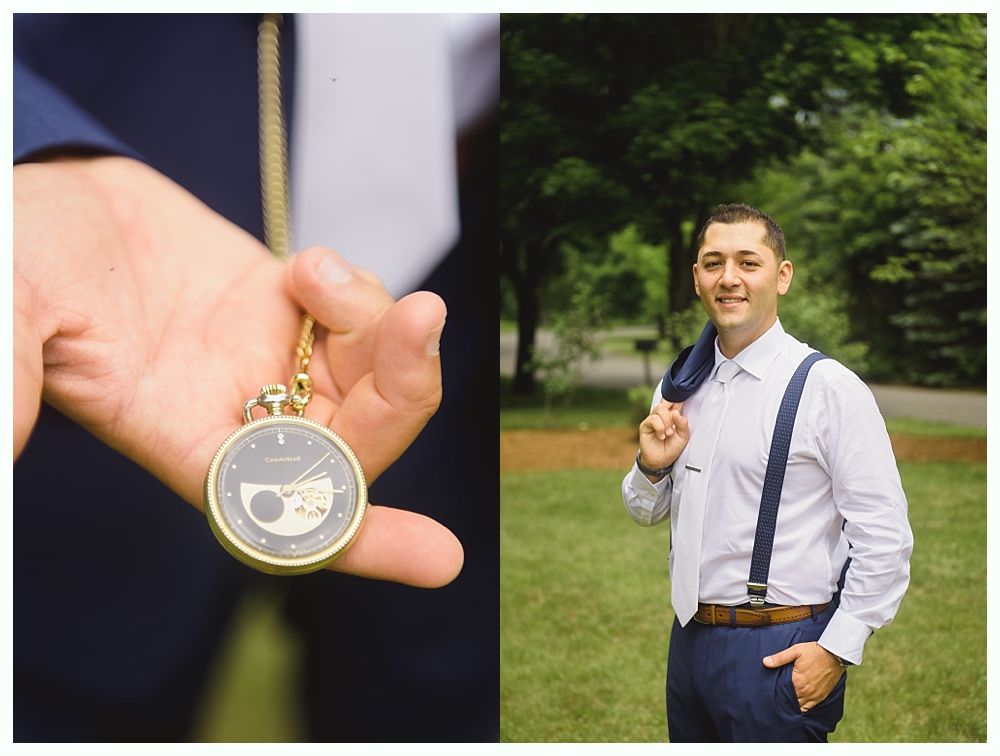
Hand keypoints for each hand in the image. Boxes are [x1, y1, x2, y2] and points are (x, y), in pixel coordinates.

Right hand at [14, 156, 461, 587]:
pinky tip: (306, 265)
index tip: (440, 558)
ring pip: (376, 379)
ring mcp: (276, 361)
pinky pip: (364, 320)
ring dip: (391, 332)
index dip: (362, 544)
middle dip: (404, 391)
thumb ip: (13, 373)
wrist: (63, 196)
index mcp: (187, 443)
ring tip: (317, 273)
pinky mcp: (294, 310)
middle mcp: (245, 415)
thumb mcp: (14, 309)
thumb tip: (5, 443)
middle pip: (360, 443)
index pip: (285, 517)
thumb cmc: (29, 256)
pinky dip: (360, 292)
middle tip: (419, 318)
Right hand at [637, 399, 688, 478]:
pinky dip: (660, 427)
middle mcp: (662, 416)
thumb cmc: (672, 448)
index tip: (681, 403)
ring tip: (669, 434)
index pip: (674, 401)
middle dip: (672, 414)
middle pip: (666, 402)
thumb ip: (683, 424)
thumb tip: (676, 413)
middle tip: (674, 428)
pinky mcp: (645, 425)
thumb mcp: (683, 437)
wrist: (662, 461)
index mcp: (672, 416)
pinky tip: (661, 436)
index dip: (678, 399)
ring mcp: (653, 419)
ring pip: (660, 408)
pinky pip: (653, 419)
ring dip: (667, 421)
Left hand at [762, 642, 844, 712]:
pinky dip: (803, 708)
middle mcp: (805, 691)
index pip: (782, 693)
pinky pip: (810, 707)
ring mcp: (814, 695)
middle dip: (783, 700)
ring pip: (799, 706)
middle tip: (774, 699)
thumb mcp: (795, 651)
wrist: (835, 654)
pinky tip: (797, 706)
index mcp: (797, 681)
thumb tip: (765, 662)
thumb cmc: (814, 651)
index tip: (769, 693)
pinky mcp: (822, 696)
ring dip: (792, 704)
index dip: (775, 694)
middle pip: (790, 701)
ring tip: (785, 703)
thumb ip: (780, 658)